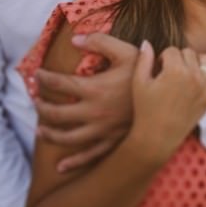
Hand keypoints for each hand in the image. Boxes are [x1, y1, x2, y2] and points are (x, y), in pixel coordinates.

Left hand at [34, 32, 138, 172]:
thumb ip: (100, 42)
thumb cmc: (148, 75)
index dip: (45, 78)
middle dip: (42, 107)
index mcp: (95, 89)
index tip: (37, 75)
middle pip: (57, 113)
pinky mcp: (112, 143)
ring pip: (67, 137)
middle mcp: (94, 112)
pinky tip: (61, 166)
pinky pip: (89, 156)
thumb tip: (75, 39)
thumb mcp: (127, 52)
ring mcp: (102, 131)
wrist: (170, 103)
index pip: (60, 83)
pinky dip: (73, 162)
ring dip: (50, 134)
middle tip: (34, 102)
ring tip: (40, 130)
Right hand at [127, 41, 205, 162]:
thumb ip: (143, 59)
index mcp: (175, 71)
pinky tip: (202, 68)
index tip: (157, 68)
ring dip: (195, 61)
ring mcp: (205, 86)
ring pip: (205, 59)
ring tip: (184, 71)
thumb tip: (146, 42)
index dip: (162, 57)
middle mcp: (193, 76)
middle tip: (169, 72)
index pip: (171, 50)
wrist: (158, 136)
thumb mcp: (139, 82)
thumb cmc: (145, 109)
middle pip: (188, 53)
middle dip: (177, 59)